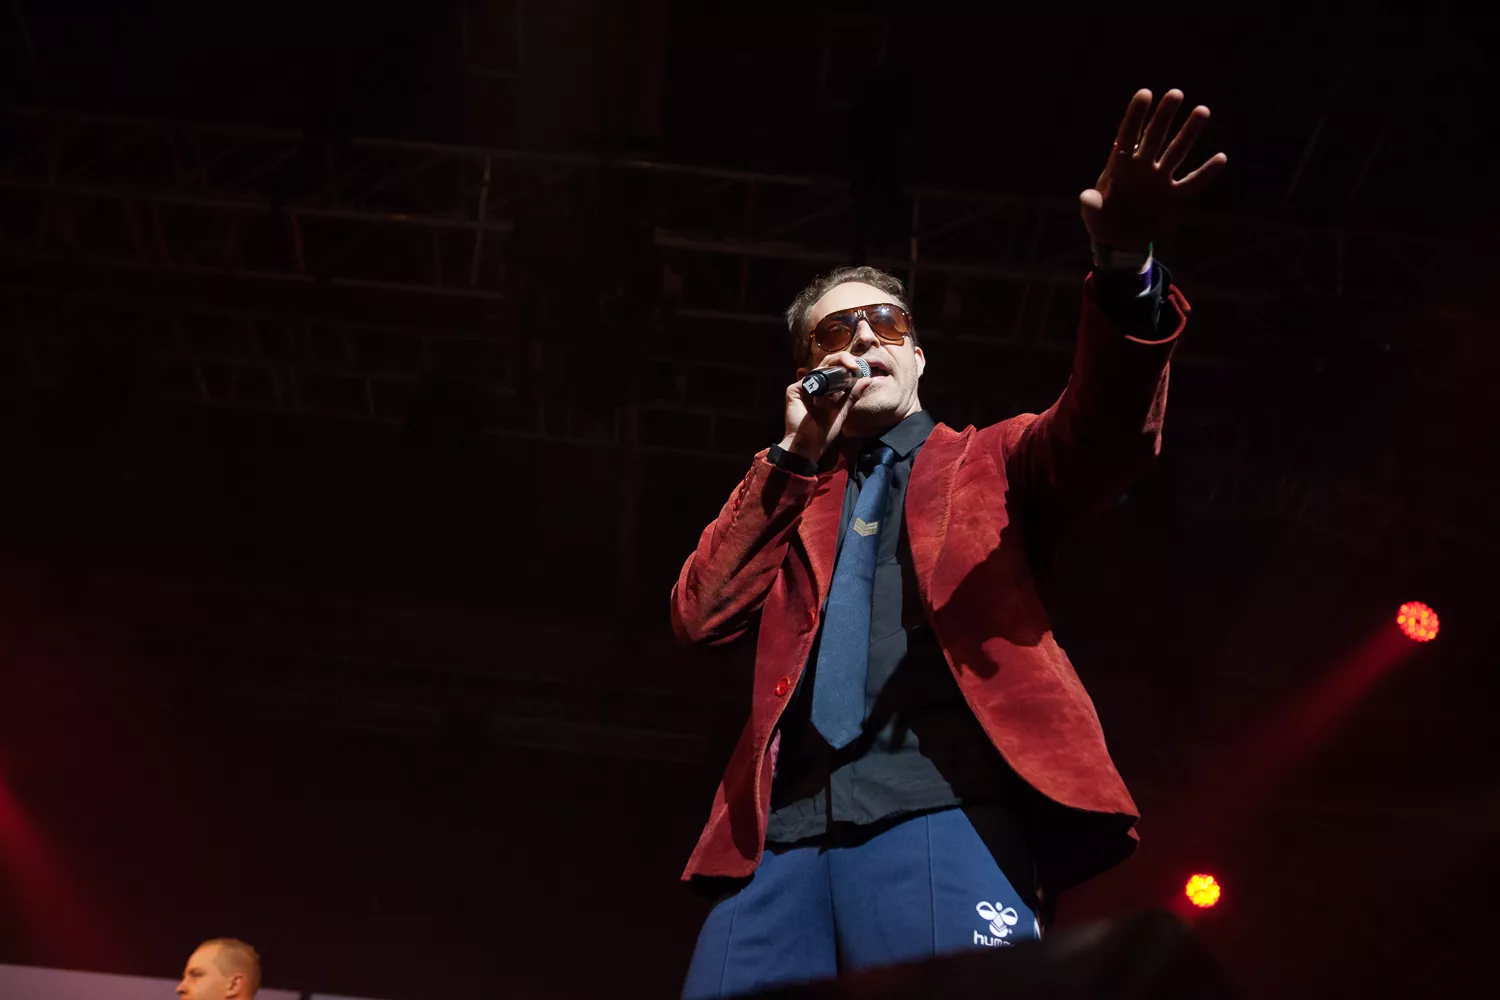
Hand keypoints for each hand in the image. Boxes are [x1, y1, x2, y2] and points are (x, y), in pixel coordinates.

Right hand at [779, 352, 872, 461]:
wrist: (809, 446)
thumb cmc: (823, 433)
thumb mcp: (842, 411)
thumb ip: (852, 395)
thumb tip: (868, 380)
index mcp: (825, 390)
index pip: (835, 371)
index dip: (847, 365)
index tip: (861, 368)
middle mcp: (813, 386)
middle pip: (827, 365)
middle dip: (843, 360)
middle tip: (856, 364)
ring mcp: (803, 387)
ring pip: (819, 368)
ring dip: (836, 365)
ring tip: (850, 368)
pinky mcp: (794, 390)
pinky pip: (810, 378)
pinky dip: (823, 377)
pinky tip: (833, 380)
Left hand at [1080, 89, 1226, 251]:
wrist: (1119, 241)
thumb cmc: (1102, 222)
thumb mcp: (1093, 214)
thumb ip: (1091, 204)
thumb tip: (1086, 197)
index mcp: (1120, 166)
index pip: (1128, 134)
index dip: (1136, 115)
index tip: (1145, 93)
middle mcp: (1141, 168)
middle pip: (1155, 136)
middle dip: (1164, 116)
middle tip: (1176, 94)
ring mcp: (1158, 181)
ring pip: (1176, 152)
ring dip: (1189, 132)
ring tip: (1202, 110)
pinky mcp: (1171, 198)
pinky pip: (1191, 184)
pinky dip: (1205, 173)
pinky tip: (1221, 158)